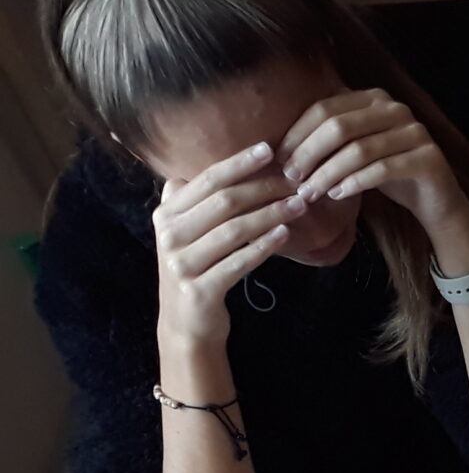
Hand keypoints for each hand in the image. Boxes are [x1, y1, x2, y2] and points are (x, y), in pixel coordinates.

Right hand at [152, 141, 300, 346]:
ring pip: (234, 230)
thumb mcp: (188, 232)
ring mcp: (181, 263)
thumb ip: (195, 201)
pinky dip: (263, 246)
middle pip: (224, 202)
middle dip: (264, 189)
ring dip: (270, 215)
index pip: (207, 180)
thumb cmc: (197, 268)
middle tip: (297, 183)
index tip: (270, 149)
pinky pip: (238, 262)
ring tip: (299, 206)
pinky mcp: (199, 289)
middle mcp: (169, 235)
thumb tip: (215, 166)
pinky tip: (284, 234)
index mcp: (166, 214)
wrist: (187, 322)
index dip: (239, 163)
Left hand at [280, 89, 468, 245]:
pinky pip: (382, 170)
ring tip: (310, 193)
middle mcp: (396, 109)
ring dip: (328, 174)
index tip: (279, 160)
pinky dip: (354, 183)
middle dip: (309, 154)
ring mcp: (415, 133)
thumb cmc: (388, 174)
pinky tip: (337, 196)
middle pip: (339, 126)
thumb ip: (329, 138)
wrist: (435, 200)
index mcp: (374, 98)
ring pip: (358, 150)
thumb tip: (277, 146)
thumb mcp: (356, 149)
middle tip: (291, 179)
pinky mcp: (428, 159)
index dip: (298, 134)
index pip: (325, 109)